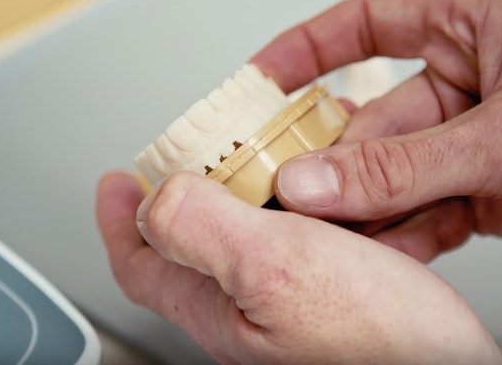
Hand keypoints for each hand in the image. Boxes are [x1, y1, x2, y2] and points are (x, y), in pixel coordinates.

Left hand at [96, 171, 501, 363]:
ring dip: (251, 193)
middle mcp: (255, 314)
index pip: (143, 265)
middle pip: (194, 249)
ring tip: (264, 159)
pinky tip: (335, 193)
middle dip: (187, 196)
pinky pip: (309, 245)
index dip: (121, 220)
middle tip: (191, 157)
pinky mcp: (344, 301)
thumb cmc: (384, 351)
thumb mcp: (277, 270)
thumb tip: (155, 198)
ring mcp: (299, 309)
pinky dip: (310, 208)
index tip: (117, 179)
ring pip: (253, 242)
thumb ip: (206, 230)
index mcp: (223, 309)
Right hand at [252, 0, 501, 280]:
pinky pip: (423, 211)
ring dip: (364, 206)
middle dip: (333, 160)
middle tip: (285, 194)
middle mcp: (471, 83)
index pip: (368, 23)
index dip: (306, 49)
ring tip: (326, 234)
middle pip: (372, 117)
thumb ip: (401, 166)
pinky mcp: (488, 191)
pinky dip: (403, 235)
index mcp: (475, 30)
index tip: (258, 81)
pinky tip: (384, 254)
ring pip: (393, 173)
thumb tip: (317, 177)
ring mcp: (477, 142)